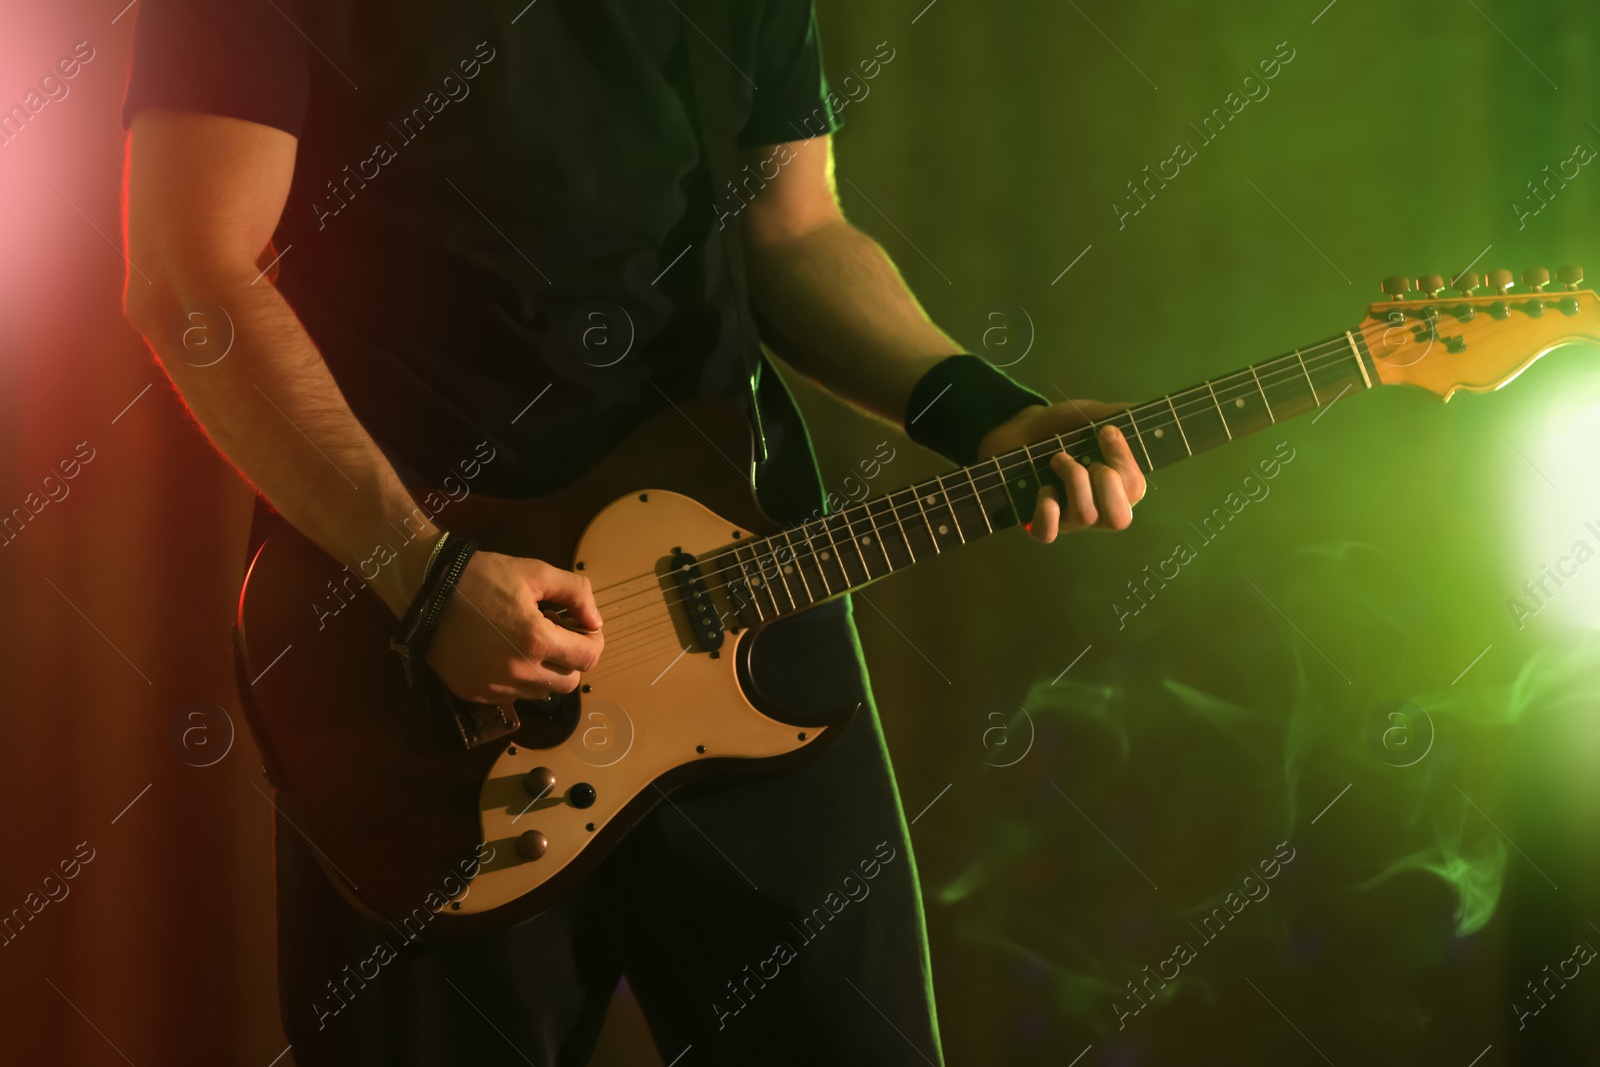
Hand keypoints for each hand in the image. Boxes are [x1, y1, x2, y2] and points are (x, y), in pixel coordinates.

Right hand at [425, 551, 604, 703]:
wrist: (425, 590)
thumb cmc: (482, 577)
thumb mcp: (535, 572)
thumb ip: (575, 593)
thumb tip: (595, 621)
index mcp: (537, 641)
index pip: (588, 657)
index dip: (592, 641)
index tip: (581, 627)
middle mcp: (519, 673)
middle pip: (570, 682)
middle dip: (571, 659)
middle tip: (556, 633)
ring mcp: (495, 688)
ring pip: (542, 693)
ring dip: (545, 671)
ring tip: (527, 642)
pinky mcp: (475, 693)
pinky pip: (512, 696)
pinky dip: (518, 680)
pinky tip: (504, 653)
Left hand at [977, 400, 1146, 542]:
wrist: (1019, 432)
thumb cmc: (1060, 428)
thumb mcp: (1091, 415)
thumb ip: (1119, 414)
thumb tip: (1140, 411)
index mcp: (1117, 488)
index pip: (1135, 490)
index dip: (1124, 460)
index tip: (1106, 430)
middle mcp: (1097, 510)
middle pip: (1119, 519)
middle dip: (1106, 480)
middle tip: (1088, 459)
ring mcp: (1069, 522)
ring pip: (1085, 516)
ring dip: (1074, 479)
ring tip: (1058, 459)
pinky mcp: (1039, 525)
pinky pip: (1048, 533)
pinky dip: (1046, 509)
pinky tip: (1043, 488)